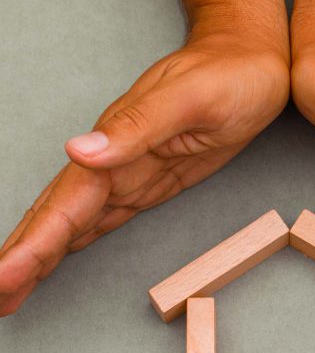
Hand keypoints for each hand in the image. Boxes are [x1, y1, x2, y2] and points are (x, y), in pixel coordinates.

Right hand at [0, 33, 288, 315]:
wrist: (252, 63)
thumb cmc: (228, 76)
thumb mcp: (190, 98)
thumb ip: (137, 126)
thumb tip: (79, 150)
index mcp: (115, 143)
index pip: (62, 202)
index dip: (31, 244)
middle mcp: (114, 161)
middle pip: (59, 218)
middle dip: (24, 259)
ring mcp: (131, 173)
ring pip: (77, 222)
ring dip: (44, 256)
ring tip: (12, 289)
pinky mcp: (152, 181)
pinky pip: (106, 216)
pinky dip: (78, 240)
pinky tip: (60, 254)